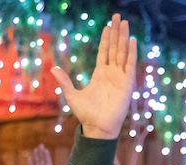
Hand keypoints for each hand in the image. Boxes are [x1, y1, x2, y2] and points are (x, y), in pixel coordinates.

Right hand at [28, 144, 58, 164]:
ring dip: (36, 156)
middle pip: (42, 161)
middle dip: (41, 153)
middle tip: (40, 145)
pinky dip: (31, 163)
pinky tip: (30, 157)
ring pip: (37, 163)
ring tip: (35, 149)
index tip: (45, 149)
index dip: (46, 155)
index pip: (48, 162)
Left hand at [51, 14, 136, 139]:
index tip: (108, 26)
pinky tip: (132, 41)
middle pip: (115, 48)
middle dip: (116, 32)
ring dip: (124, 38)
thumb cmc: (86, 114)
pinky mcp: (127, 84)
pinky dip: (131, 53)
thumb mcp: (72, 95)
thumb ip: (65, 81)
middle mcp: (111, 73)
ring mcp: (120, 78)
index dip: (106, 39)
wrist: (97, 127)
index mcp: (100, 74)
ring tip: (125, 23)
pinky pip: (130, 65)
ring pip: (123, 53)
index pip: (104, 52)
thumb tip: (54, 69)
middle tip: (119, 17)